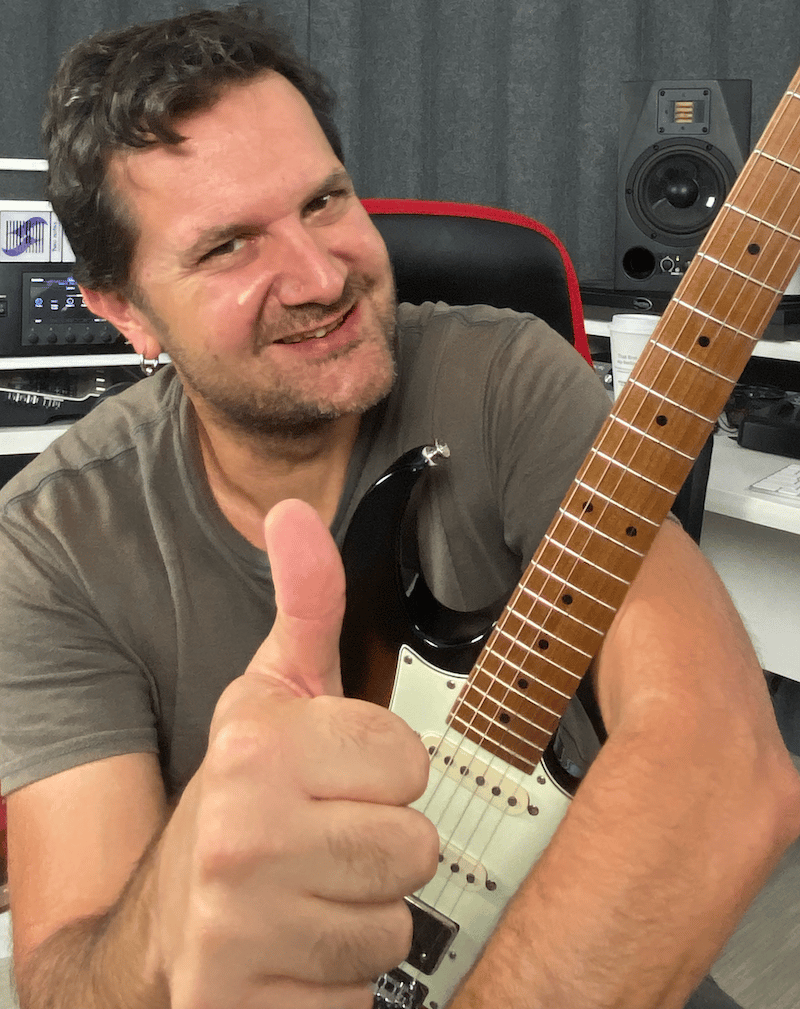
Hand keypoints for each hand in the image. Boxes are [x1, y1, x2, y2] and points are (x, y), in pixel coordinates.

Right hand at [152, 499, 437, 1008]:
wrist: (168, 921)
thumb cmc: (241, 798)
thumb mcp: (271, 694)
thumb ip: (305, 604)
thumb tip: (296, 513)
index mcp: (257, 746)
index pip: (410, 763)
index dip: (381, 774)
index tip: (333, 781)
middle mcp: (242, 832)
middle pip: (413, 848)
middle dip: (378, 849)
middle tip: (323, 844)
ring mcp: (239, 925)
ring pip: (394, 926)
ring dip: (361, 918)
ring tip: (309, 896)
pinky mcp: (239, 1003)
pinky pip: (359, 995)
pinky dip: (336, 983)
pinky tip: (294, 953)